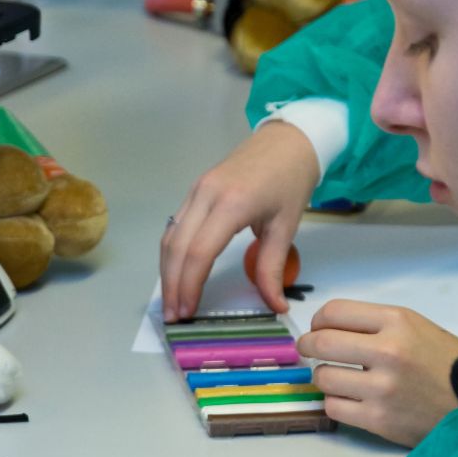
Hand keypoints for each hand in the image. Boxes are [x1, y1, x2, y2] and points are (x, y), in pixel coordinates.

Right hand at [161, 119, 319, 320]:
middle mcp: (206, 195)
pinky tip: (176, 274)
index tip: (189, 312)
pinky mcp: (194, 190)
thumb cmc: (290, 180)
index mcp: (232, 204)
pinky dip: (172, 253)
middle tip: (175, 315)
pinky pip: (176, 226)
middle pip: (177, 248)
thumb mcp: (286, 226)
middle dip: (172, 285)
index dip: (190, 285)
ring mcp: (196, 190)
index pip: (199, 252)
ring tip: (172, 301)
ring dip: (167, 272)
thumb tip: (275, 305)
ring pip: (170, 237)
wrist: (287, 140)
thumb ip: (273, 267)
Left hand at [302, 300, 457, 446]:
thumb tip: (327, 328)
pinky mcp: (378, 419)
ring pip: (323, 378)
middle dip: (307, 346)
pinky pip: (333, 407)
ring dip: (325, 377)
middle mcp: (387, 351)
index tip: (318, 328)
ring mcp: (382, 388)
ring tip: (339, 378)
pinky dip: (336, 403)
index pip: (334, 311)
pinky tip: (350, 399)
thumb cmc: (445, 363)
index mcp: (397, 321)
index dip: (318, 321)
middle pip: (321, 343)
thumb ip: (375, 325)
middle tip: (309, 350)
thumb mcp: (417, 327)